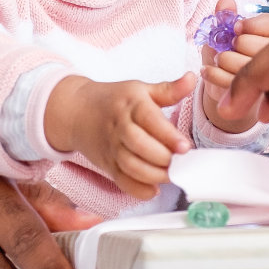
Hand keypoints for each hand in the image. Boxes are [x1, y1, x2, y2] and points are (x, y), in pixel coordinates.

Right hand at [44, 73, 195, 200]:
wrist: (76, 111)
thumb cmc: (114, 100)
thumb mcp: (140, 89)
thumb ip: (168, 89)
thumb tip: (192, 78)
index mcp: (131, 105)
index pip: (149, 120)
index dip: (168, 135)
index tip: (185, 146)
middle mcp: (119, 126)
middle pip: (139, 145)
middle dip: (162, 157)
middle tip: (181, 162)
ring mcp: (111, 147)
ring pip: (130, 165)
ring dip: (153, 175)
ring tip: (171, 175)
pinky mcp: (107, 164)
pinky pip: (121, 181)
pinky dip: (137, 190)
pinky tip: (153, 189)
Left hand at [199, 0, 268, 132]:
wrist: (223, 90)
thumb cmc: (224, 55)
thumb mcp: (220, 32)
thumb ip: (224, 16)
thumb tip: (225, 2)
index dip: (252, 26)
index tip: (236, 29)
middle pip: (260, 45)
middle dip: (236, 45)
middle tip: (223, 47)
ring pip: (248, 65)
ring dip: (224, 60)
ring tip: (216, 59)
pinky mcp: (257, 97)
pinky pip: (236, 84)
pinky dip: (215, 75)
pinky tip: (207, 71)